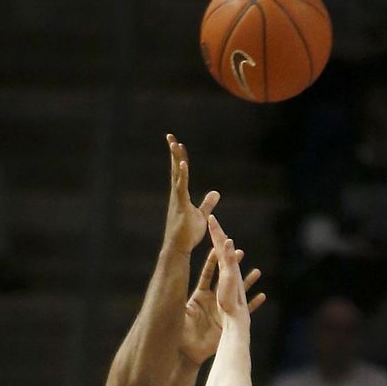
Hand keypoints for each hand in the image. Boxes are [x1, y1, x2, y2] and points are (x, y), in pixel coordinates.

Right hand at [163, 134, 219, 255]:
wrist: (178, 248)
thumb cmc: (188, 235)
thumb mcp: (202, 216)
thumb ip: (208, 203)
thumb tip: (216, 193)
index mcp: (180, 195)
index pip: (180, 173)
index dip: (179, 158)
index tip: (178, 144)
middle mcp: (176, 195)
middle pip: (175, 169)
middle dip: (173, 153)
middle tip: (170, 137)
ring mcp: (177, 199)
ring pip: (176, 174)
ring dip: (176, 159)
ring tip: (175, 144)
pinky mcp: (180, 205)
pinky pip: (181, 187)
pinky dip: (182, 174)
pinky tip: (182, 163)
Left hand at [180, 238, 264, 364]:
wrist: (185, 353)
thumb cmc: (178, 332)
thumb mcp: (178, 308)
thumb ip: (178, 291)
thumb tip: (171, 270)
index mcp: (199, 296)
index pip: (208, 274)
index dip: (214, 260)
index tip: (220, 246)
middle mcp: (211, 301)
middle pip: (224, 279)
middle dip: (232, 265)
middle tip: (240, 252)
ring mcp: (221, 312)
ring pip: (237, 293)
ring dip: (246, 282)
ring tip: (257, 271)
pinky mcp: (227, 324)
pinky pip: (243, 312)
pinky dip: (252, 304)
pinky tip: (262, 296)